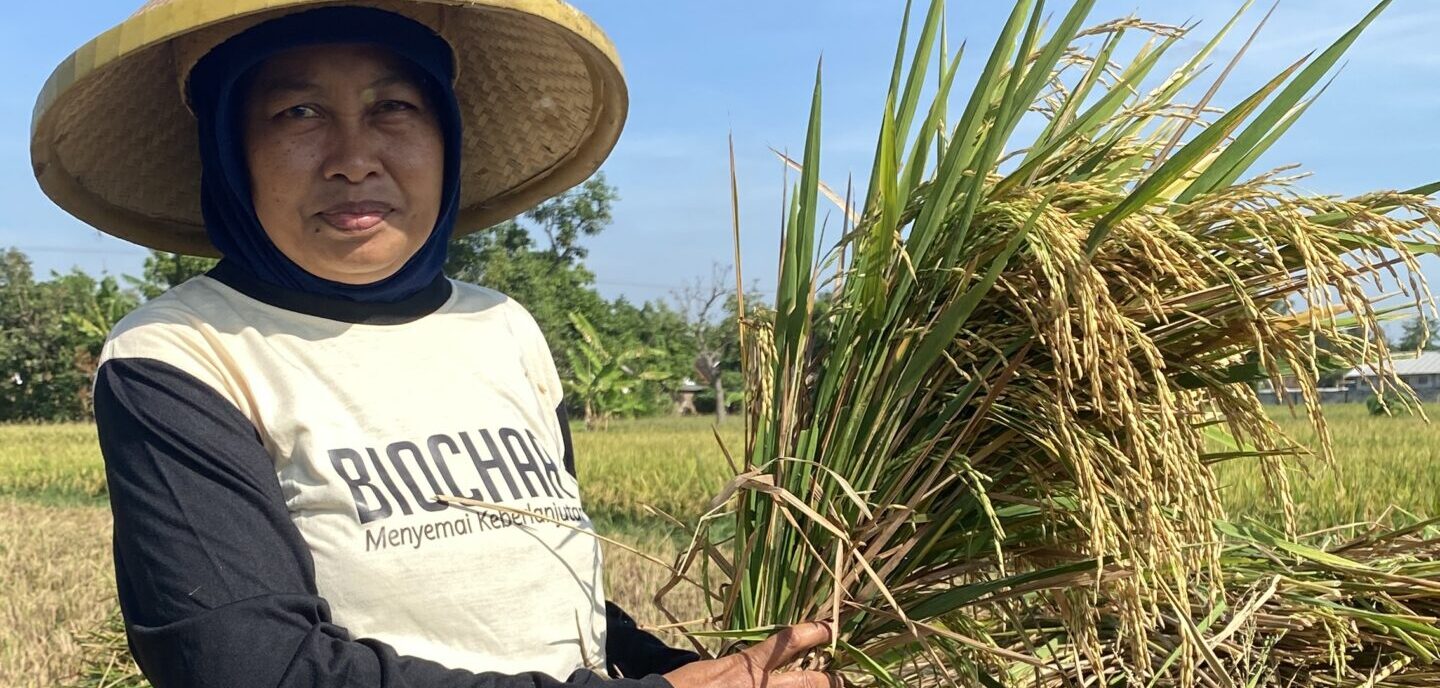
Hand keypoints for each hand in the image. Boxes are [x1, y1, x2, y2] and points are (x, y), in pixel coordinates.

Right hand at [662, 621, 838, 687]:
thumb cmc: (684, 686)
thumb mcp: (712, 668)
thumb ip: (739, 665)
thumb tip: (753, 662)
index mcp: (748, 665)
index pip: (789, 641)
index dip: (815, 632)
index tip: (831, 627)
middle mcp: (760, 685)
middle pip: (811, 681)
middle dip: (833, 680)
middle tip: (844, 678)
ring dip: (816, 687)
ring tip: (832, 683)